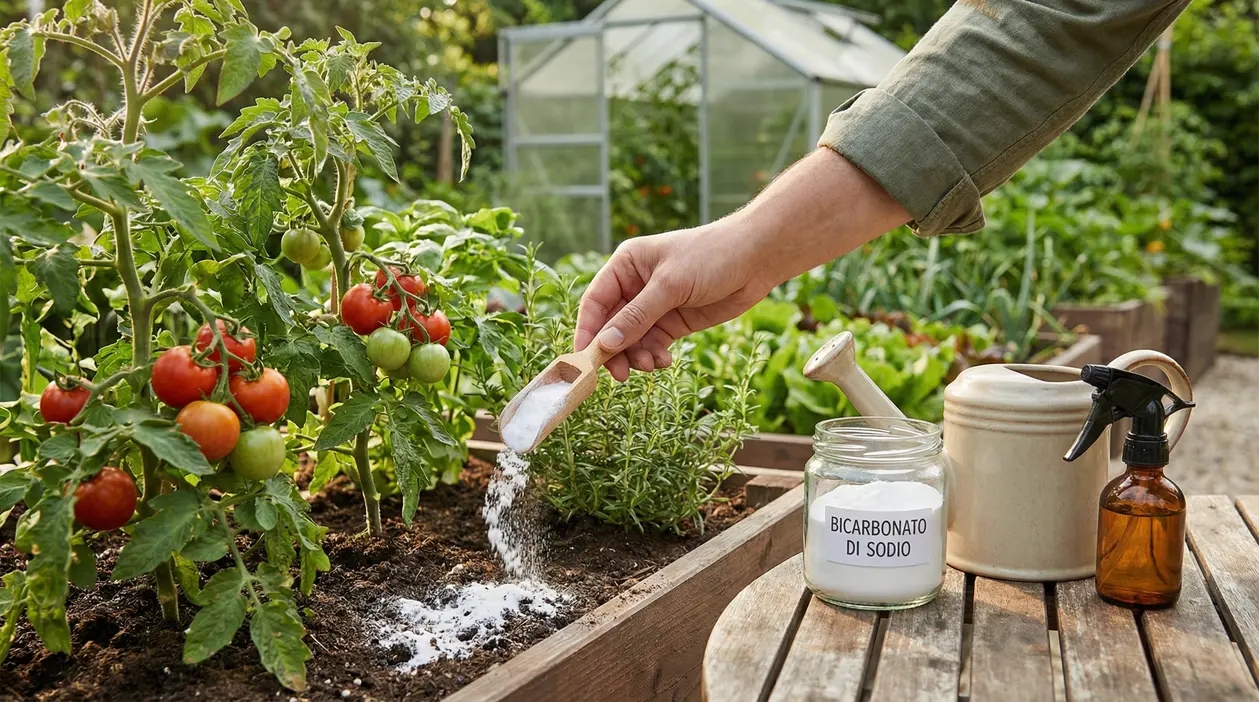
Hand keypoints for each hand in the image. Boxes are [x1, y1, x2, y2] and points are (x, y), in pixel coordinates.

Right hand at [574, 223, 772, 380]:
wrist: (757, 258)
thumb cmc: (711, 256)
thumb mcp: (670, 286)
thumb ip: (636, 317)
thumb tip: (605, 345)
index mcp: (626, 265)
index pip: (596, 302)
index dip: (588, 331)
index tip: (586, 359)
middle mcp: (635, 286)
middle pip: (611, 326)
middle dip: (615, 351)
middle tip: (622, 374)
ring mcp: (655, 306)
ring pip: (632, 340)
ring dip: (637, 356)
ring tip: (651, 365)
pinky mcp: (673, 321)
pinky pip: (653, 345)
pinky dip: (654, 356)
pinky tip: (664, 361)